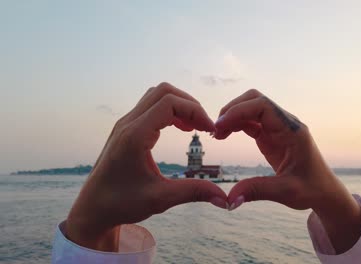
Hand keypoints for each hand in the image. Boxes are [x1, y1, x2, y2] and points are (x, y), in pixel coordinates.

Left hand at [66, 83, 226, 250]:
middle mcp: (128, 124)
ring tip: (193, 127)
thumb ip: (194, 192)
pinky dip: (169, 111)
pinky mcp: (125, 128)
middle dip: (190, 104)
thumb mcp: (160, 199)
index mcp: (135, 136)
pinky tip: (179, 129)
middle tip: (204, 127)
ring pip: (156, 96)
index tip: (210, 131)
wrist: (92, 209)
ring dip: (179, 105)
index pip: (169, 103)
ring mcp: (125, 124)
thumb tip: (224, 198)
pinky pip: (150, 106)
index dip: (195, 111)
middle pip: (164, 92)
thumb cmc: (121, 204)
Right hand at [215, 89, 332, 209]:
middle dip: (232, 109)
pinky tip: (224, 136)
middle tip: (215, 130)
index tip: (220, 126)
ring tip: (217, 135)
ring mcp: (277, 128)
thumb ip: (257, 191)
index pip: (263, 106)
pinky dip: (235, 125)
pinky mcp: (271, 135)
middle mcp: (285, 123)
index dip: (239, 111)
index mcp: (292, 130)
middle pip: (254, 100)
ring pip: (250, 108)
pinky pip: (250, 121)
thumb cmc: (311, 189)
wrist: (323, 191)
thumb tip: (229, 199)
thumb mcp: (285, 192)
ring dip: (232, 116)